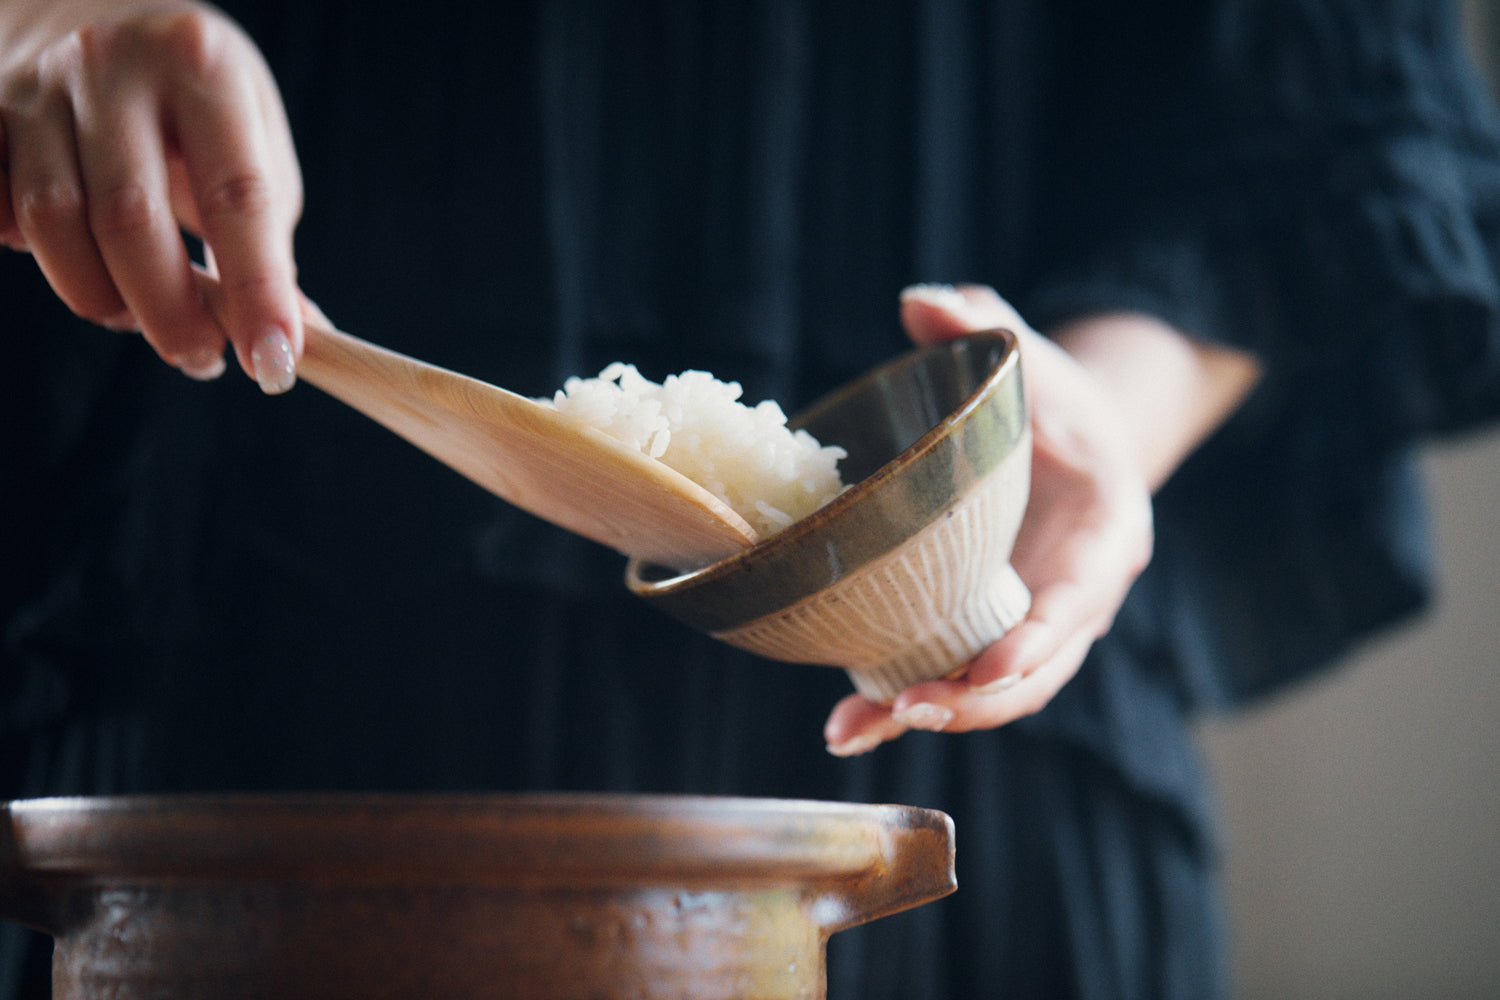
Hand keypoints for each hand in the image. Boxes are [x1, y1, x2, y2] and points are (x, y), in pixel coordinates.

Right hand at [0, 0, 302, 390]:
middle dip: (171, 315)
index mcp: (202, 67)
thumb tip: (290, 339)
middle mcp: (111, 65)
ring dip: (103, 300)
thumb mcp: (249, 138)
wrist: (89, 6)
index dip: (258, 292)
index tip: (275, 364)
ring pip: (52, 226)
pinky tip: (80, 259)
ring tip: (143, 318)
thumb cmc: (191, 95)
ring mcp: (35, 87)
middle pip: (130, 221)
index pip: (237, 199)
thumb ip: (267, 236)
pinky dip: (40, 257)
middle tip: (202, 359)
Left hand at [823, 284, 1157, 754]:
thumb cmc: (1058, 401)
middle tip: (906, 709)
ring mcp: (1029, 625)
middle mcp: (1072, 598)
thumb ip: (984, 325)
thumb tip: (922, 301)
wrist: (1074, 443)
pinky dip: (901, 705)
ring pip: (990, 692)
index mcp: (1105, 539)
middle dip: (975, 699)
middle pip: (1036, 673)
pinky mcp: (984, 633)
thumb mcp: (1034, 358)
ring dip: (928, 715)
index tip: (988, 667)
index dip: (1037, 642)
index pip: (1077, 604)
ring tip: (850, 731)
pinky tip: (845, 724)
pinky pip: (952, 678)